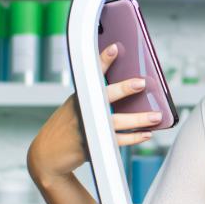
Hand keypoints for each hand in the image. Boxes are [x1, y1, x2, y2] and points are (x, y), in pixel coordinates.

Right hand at [28, 43, 162, 183]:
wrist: (47, 155)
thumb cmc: (67, 126)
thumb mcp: (76, 107)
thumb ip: (97, 99)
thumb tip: (131, 90)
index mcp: (80, 96)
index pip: (92, 74)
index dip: (103, 60)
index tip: (115, 48)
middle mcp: (82, 110)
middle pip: (105, 97)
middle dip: (124, 89)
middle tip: (142, 83)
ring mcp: (87, 128)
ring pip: (117, 122)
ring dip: (139, 119)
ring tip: (157, 116)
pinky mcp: (92, 146)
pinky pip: (117, 141)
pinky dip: (134, 138)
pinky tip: (147, 133)